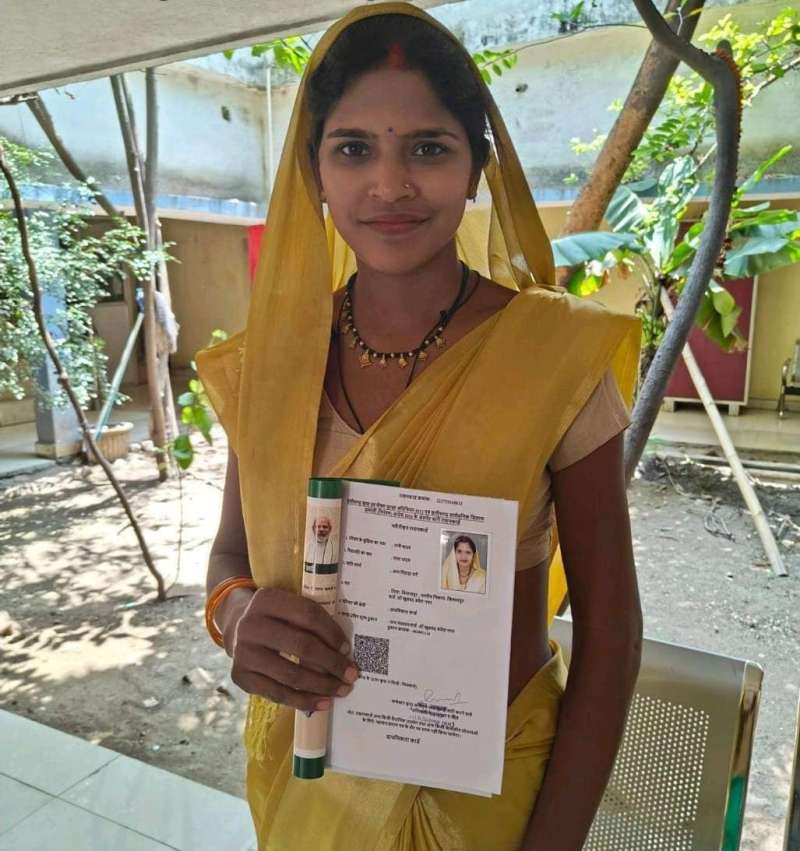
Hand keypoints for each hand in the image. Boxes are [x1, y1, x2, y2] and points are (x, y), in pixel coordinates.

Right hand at [228, 587, 358, 711]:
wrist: (236, 629)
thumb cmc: (274, 618)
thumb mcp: (287, 607)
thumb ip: (310, 620)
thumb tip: (343, 652)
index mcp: (266, 600)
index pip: (307, 615)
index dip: (331, 632)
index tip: (347, 649)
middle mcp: (250, 625)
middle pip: (301, 646)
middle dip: (331, 663)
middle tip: (351, 674)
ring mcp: (243, 652)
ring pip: (291, 674)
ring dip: (321, 685)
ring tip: (341, 690)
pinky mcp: (240, 676)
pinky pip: (277, 693)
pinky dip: (303, 701)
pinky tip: (322, 703)